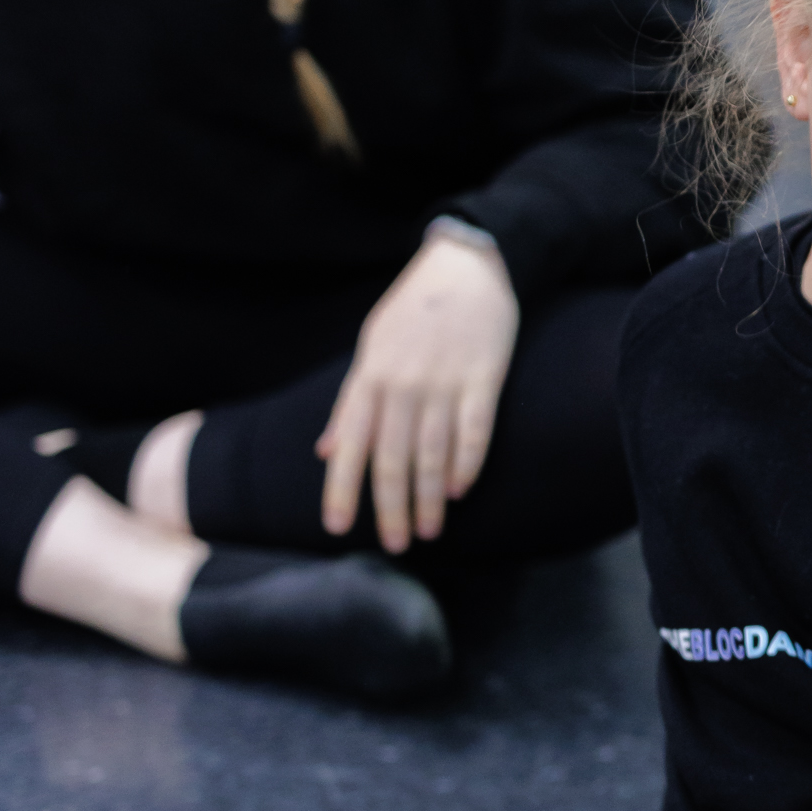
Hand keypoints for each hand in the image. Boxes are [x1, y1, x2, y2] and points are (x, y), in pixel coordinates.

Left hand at [317, 233, 518, 551]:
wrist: (467, 266)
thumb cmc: (414, 311)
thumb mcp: (371, 349)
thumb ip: (351, 403)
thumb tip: (327, 451)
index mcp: (370, 377)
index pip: (351, 445)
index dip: (342, 489)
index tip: (337, 529)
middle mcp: (403, 384)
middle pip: (393, 459)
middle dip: (391, 508)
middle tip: (395, 545)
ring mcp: (444, 381)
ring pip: (432, 454)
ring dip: (428, 499)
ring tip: (429, 532)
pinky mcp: (484, 378)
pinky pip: (474, 431)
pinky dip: (466, 464)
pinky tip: (459, 491)